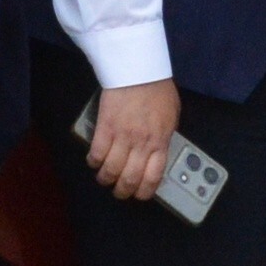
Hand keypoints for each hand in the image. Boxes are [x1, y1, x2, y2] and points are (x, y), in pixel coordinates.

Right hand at [80, 79, 179, 204]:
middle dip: (123, 191)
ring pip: (111, 170)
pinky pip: (97, 153)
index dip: (144, 192)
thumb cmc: (157, 90)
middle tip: (119, 192)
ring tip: (104, 179)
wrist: (139, 70)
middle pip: (130, 179)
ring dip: (105, 179)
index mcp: (160, 142)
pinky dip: (94, 161)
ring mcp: (122, 137)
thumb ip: (164, 137)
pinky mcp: (105, 128)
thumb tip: (159, 151)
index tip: (140, 195)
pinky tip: (94, 162)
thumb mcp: (171, 116)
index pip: (153, 178)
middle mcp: (142, 144)